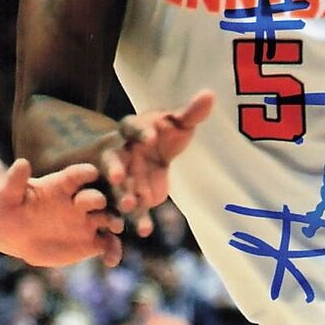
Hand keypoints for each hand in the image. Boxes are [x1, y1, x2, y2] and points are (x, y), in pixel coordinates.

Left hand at [0, 160, 122, 266]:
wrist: (17, 235)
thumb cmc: (10, 210)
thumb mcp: (6, 195)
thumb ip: (14, 181)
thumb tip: (21, 162)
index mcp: (62, 186)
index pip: (75, 176)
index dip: (84, 172)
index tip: (91, 172)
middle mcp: (79, 202)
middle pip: (95, 197)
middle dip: (99, 199)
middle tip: (100, 202)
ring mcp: (88, 222)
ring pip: (108, 219)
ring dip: (114, 221)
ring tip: (115, 227)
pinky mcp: (92, 242)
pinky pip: (108, 245)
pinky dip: (113, 252)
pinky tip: (111, 261)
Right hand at [100, 90, 214, 237]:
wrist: (150, 156)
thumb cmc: (162, 135)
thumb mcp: (177, 123)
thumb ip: (191, 114)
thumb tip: (210, 94)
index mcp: (132, 131)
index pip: (131, 126)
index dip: (140, 131)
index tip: (150, 136)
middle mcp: (121, 152)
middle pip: (114, 160)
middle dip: (115, 169)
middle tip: (118, 177)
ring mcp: (122, 176)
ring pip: (118, 187)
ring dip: (121, 196)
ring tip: (128, 206)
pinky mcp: (130, 195)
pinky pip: (131, 208)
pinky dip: (137, 219)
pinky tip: (144, 230)